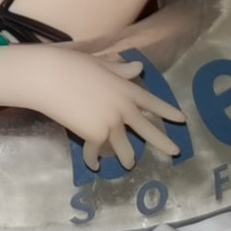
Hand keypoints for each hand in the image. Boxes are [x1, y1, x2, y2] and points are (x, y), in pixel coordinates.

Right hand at [0, 46, 185, 171]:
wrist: (48, 78)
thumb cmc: (71, 65)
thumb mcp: (100, 64)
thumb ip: (120, 70)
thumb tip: (138, 67)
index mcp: (126, 89)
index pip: (152, 102)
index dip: (168, 112)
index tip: (182, 120)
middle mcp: (123, 108)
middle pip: (148, 130)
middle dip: (163, 143)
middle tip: (176, 153)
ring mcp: (111, 124)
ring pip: (125, 148)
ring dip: (127, 157)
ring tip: (128, 164)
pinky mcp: (94, 136)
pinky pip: (96, 153)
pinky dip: (93, 160)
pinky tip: (94, 166)